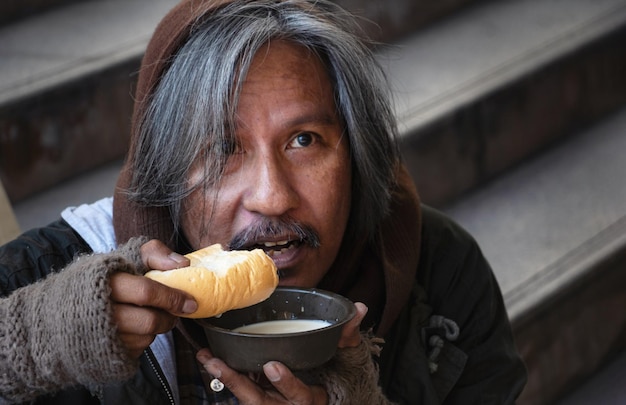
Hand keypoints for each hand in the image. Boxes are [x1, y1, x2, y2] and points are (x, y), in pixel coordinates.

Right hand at [109, 240, 195, 357]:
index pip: (146, 292)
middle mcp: (98, 311)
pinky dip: (143, 340)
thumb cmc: (102, 278)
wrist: (61, 309)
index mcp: (104, 282)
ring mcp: (99, 336)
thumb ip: (154, 253)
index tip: (191, 302)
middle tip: (176, 312)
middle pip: (148, 321)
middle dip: (168, 317)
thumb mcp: (125, 256)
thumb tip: (183, 264)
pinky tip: (137, 328)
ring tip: (154, 316)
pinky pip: (135, 351)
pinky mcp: (102, 354)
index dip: (172, 297)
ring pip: (144, 338)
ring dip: (157, 328)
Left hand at [195, 302, 368, 403]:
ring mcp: (272, 404)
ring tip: (208, 358)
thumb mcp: (346, 360)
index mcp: (312, 399)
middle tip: (219, 364)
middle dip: (238, 384)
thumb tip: (360, 309)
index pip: (302, 397)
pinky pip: (241, 390)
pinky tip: (210, 358)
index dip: (287, 384)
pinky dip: (224, 375)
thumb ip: (349, 336)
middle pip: (261, 403)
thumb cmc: (335, 377)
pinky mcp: (259, 397)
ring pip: (246, 398)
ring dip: (224, 378)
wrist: (328, 397)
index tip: (273, 366)